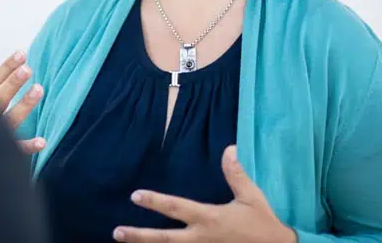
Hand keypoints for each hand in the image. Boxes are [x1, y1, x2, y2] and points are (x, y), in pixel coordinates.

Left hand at [113, 146, 296, 242]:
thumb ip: (236, 174)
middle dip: (139, 236)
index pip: (176, 208)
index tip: (135, 196)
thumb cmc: (264, 225)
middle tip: (117, 232)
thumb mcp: (251, 198)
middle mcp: (201, 239)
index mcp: (209, 219)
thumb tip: (228, 148)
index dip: (154, 201)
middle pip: (163, 239)